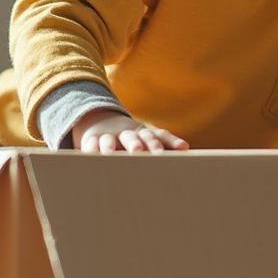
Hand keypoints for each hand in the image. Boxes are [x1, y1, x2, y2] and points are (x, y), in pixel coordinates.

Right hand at [70, 109, 189, 154]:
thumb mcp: (150, 140)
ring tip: (110, 155)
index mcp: (145, 134)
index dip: (165, 143)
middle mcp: (128, 134)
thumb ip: (167, 145)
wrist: (103, 122)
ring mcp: (109, 136)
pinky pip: (91, 144)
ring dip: (110, 147)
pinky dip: (90, 149)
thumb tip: (186, 150)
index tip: (177, 150)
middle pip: (134, 137)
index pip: (156, 136)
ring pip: (110, 140)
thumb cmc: (135, 140)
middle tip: (139, 151)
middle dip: (137, 144)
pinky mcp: (92, 140)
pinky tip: (90, 155)